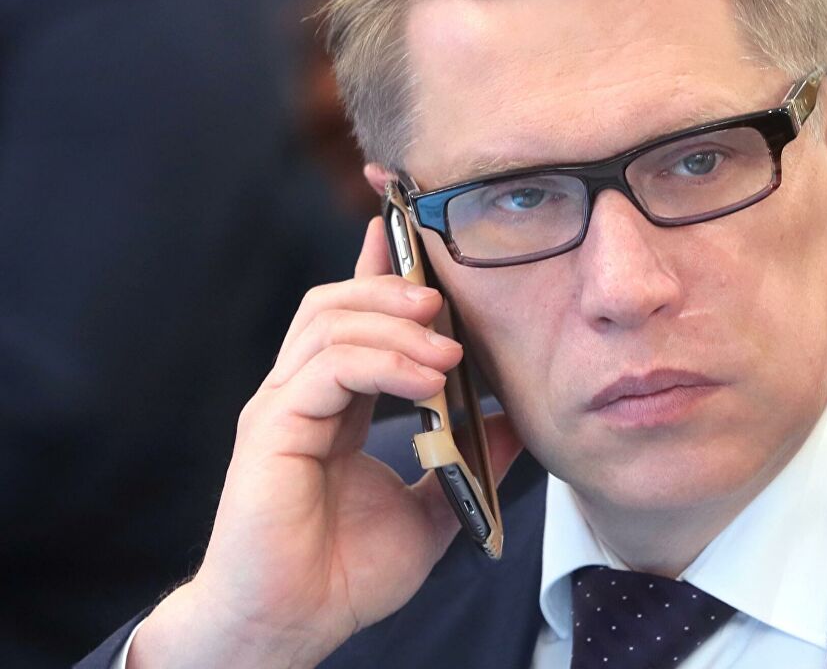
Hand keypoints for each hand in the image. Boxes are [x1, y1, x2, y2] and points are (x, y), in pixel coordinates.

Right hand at [129, 219, 522, 667]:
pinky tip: (427, 381)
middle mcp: (302, 394)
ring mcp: (282, 406)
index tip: (415, 239)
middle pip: (336, 304)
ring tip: (449, 350)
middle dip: (393, 289)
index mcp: (335, 405)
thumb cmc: (347, 573)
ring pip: (328, 322)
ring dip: (396, 325)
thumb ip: (468, 460)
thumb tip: (518, 421)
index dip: (381, 274)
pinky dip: (382, 362)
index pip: (353, 320)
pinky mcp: (271, 427)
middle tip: (447, 302)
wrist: (296, 624)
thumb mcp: (432, 508)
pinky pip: (327, 367)